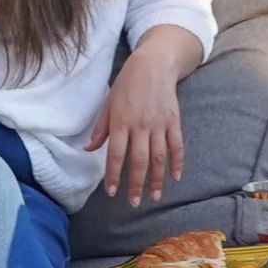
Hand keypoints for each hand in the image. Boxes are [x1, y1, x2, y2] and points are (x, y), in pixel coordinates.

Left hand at [87, 46, 185, 206]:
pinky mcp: (173, 120)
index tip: (111, 192)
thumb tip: (89, 149)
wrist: (153, 63)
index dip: (113, 175)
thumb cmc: (127, 84)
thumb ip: (100, 128)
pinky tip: (175, 177)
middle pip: (139, 160)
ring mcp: (159, 123)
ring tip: (154, 197)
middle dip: (136, 184)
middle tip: (134, 203)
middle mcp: (141, 125)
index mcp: (121, 121)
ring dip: (157, 179)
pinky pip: (177, 145)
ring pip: (159, 157)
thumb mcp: (108, 103)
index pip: (116, 154)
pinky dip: (178, 161)